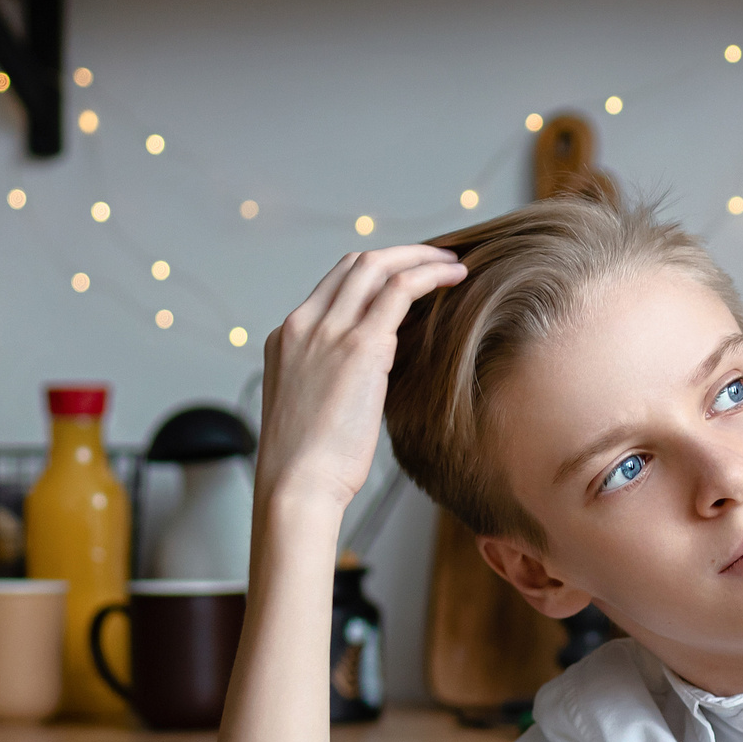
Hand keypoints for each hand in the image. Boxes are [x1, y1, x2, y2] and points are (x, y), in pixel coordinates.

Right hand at [255, 246, 466, 519]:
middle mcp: (303, 325)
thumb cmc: (309, 465)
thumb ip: (335, 377)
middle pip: (355, 264)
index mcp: (286, 338)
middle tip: (438, 260)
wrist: (296, 486)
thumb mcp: (312, 408)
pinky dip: (429, 275)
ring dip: (421, 258)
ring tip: (454, 264)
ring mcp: (328, 331)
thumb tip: (374, 374)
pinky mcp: (360, 346)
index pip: (334, 284)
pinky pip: (399, 290)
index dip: (376, 271)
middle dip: (401, 254)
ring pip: (377, 266)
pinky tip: (456, 278)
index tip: (408, 277)